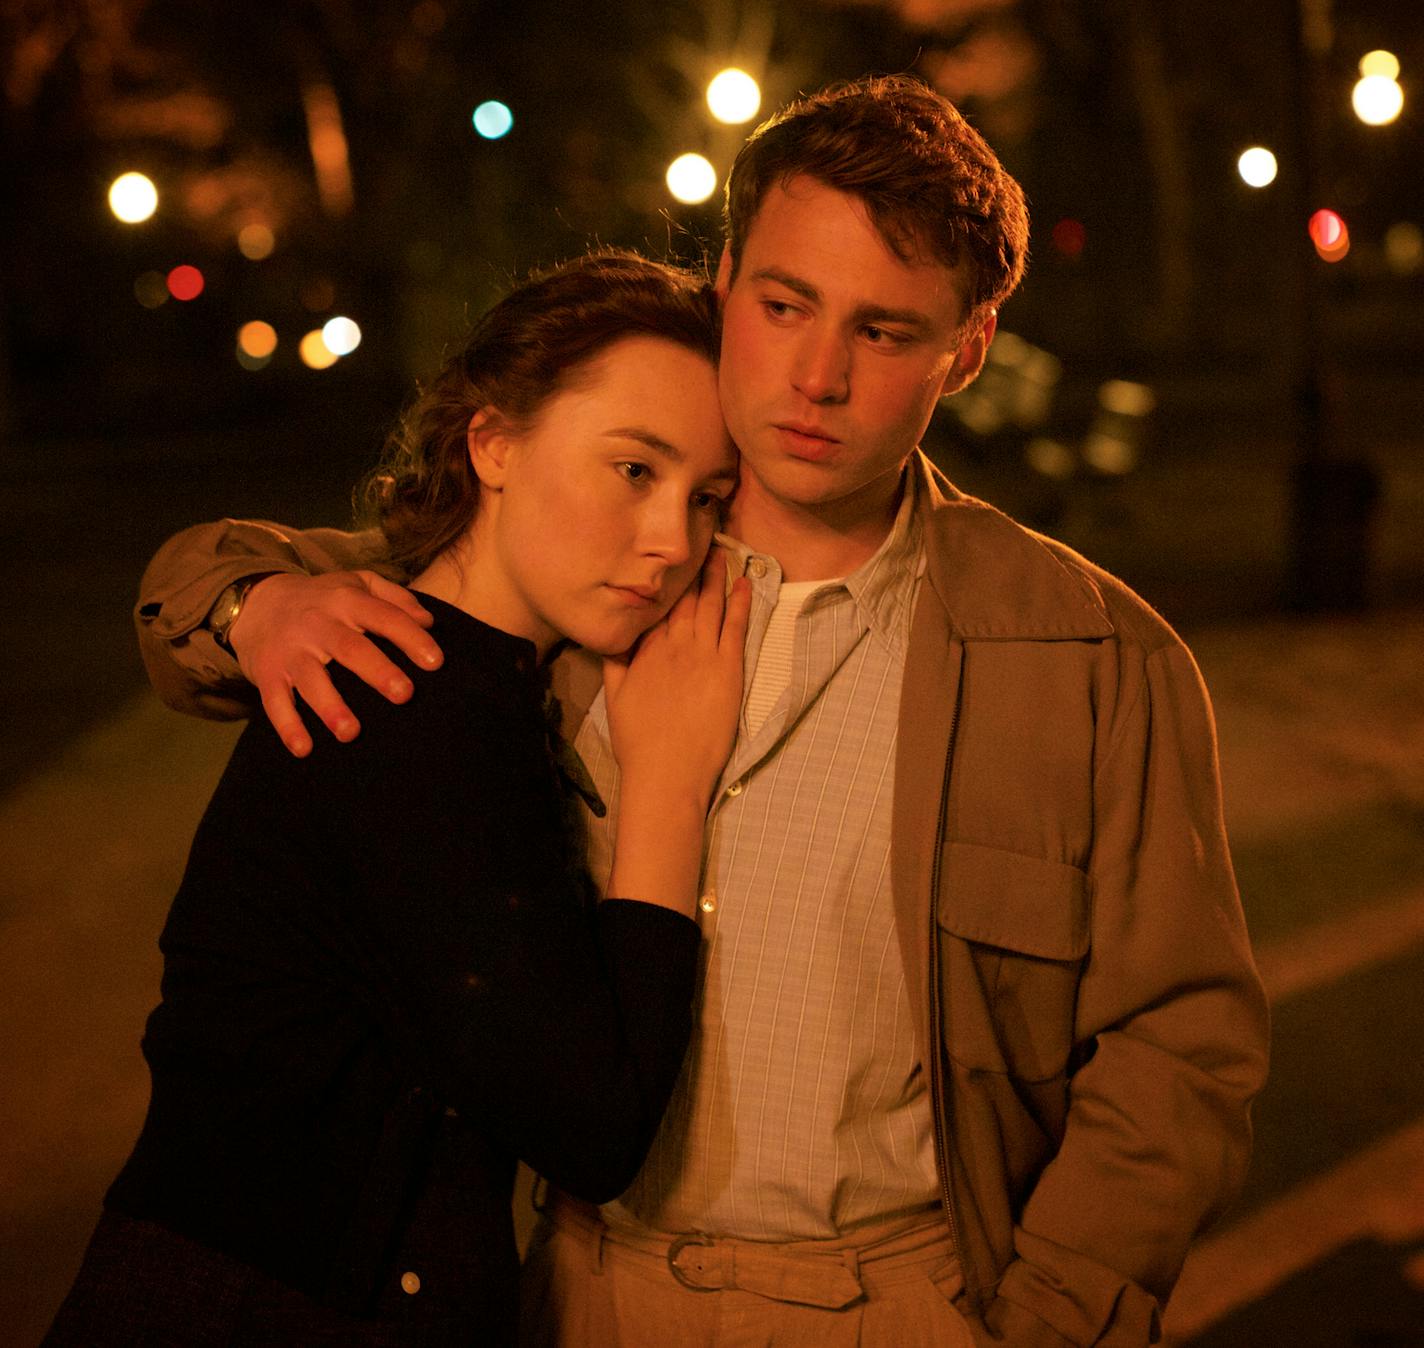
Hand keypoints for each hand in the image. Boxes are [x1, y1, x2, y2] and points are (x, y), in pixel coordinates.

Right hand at [229, 571, 443, 756]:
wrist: (255, 602)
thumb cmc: (323, 598)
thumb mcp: (358, 583)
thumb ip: (397, 598)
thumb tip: (429, 621)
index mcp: (347, 601)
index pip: (385, 617)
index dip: (411, 637)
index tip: (436, 662)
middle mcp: (319, 624)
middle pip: (351, 648)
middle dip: (378, 671)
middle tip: (405, 694)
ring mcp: (291, 650)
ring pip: (311, 680)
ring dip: (330, 707)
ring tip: (351, 733)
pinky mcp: (267, 673)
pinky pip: (276, 702)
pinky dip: (288, 726)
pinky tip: (304, 749)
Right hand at [602, 548, 749, 808]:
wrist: (666, 772)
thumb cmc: (638, 741)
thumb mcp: (615, 697)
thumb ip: (615, 661)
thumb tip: (614, 633)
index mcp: (645, 649)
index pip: (656, 604)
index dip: (665, 580)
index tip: (669, 557)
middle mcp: (673, 644)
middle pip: (684, 597)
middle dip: (692, 567)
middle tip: (702, 538)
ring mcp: (702, 655)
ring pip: (710, 605)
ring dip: (717, 576)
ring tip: (722, 550)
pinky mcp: (727, 670)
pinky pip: (735, 627)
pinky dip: (741, 603)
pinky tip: (745, 583)